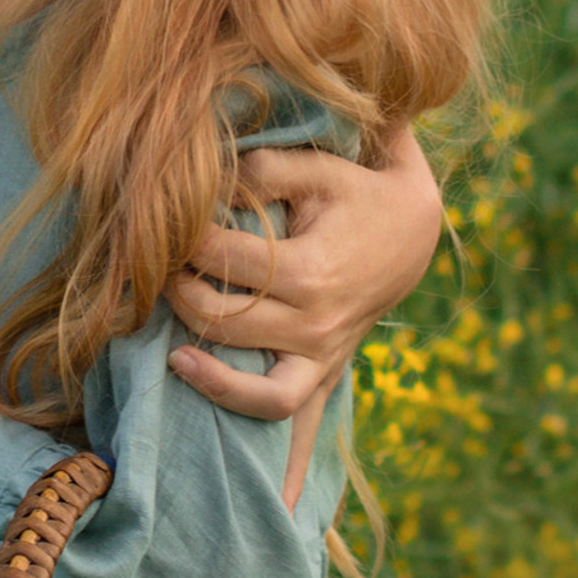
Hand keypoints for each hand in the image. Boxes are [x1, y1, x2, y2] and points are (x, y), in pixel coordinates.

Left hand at [167, 124, 444, 421]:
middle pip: (221, 320)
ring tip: (171, 349)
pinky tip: (195, 375)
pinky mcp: (324, 370)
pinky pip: (279, 408)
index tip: (164, 221)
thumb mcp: (319, 169)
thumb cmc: (359, 193)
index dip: (183, 238)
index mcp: (309, 272)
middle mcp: (314, 324)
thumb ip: (263, 170)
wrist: (416, 231)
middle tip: (161, 267)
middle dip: (178, 291)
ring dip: (204, 368)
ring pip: (253, 390)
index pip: (220, 259)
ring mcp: (321, 355)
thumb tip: (207, 184)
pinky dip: (237, 403)